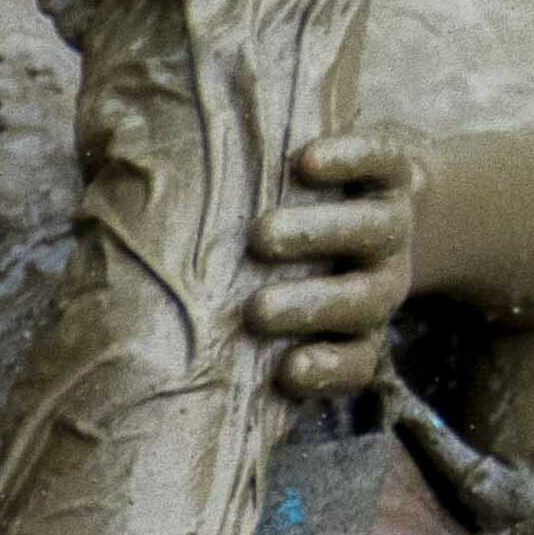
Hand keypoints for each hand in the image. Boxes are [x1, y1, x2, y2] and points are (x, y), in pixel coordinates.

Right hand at [246, 130, 420, 397]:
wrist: (370, 194)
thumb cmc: (284, 270)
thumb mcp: (267, 314)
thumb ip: (233, 337)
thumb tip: (137, 373)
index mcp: (357, 328)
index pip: (357, 363)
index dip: (330, 370)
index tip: (287, 372)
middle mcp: (381, 281)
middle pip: (364, 302)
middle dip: (313, 307)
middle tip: (258, 311)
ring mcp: (393, 224)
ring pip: (373, 231)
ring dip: (321, 233)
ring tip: (262, 236)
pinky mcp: (396, 170)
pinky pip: (383, 163)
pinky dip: (348, 161)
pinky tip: (304, 162)